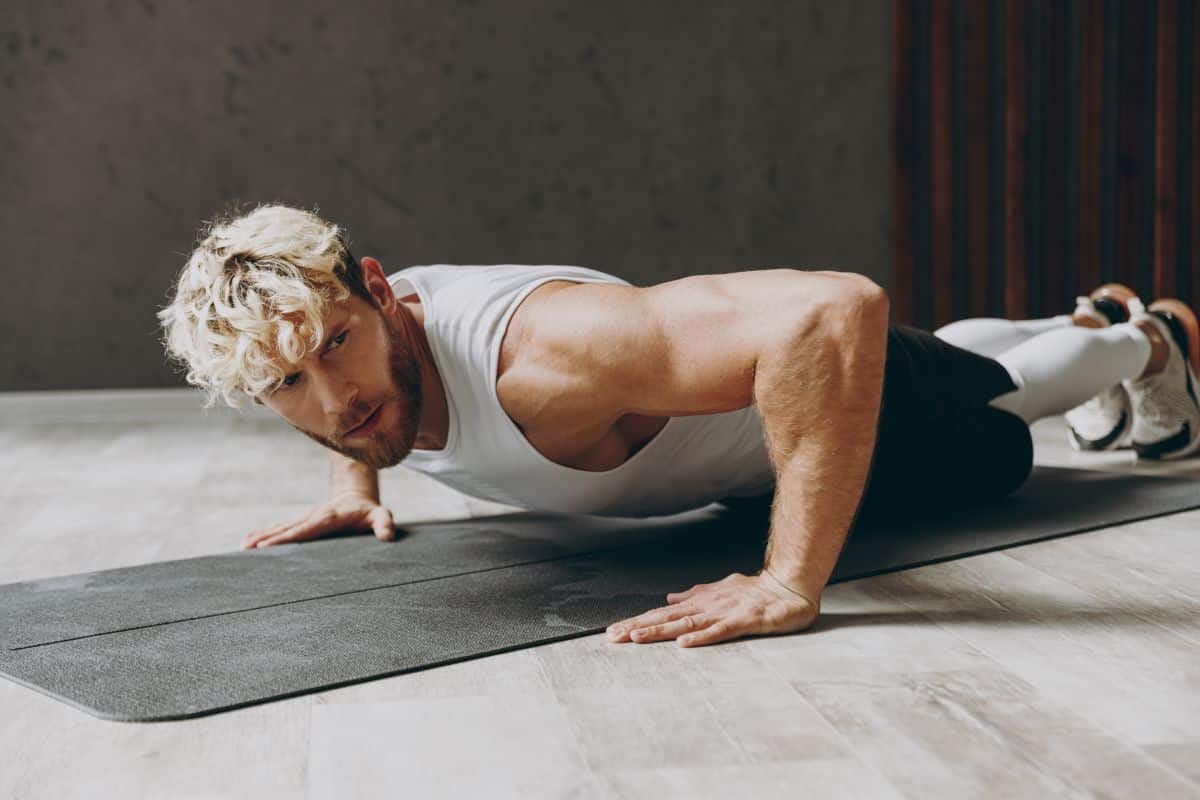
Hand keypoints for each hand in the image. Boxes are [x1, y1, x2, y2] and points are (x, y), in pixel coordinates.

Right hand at [241, 492, 394, 548]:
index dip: (288, 537)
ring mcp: (305, 517)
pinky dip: (264, 533)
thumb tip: (387, 536)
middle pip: (288, 529)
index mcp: (329, 517)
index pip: (306, 529)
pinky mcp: (301, 521)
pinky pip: (280, 527)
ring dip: (262, 537)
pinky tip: (248, 541)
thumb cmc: (369, 511)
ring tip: (243, 548)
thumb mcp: (381, 515)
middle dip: (268, 539)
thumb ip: (384, 524)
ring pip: (280, 527)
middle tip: (248, 551)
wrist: (358, 496)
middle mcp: (313, 516)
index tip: (270, 546)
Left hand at [605, 570, 819, 647]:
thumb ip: (695, 595)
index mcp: (700, 603)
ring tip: (637, 638)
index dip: (638, 622)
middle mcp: (707, 607)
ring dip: (661, 631)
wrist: (789, 586)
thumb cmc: (757, 591)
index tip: (614, 630)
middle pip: (667, 619)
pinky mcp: (744, 621)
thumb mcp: (720, 591)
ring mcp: (724, 613)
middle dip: (639, 627)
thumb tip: (669, 598)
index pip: (663, 614)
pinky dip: (701, 637)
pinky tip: (684, 643)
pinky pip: (720, 631)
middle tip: (613, 636)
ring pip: (687, 623)